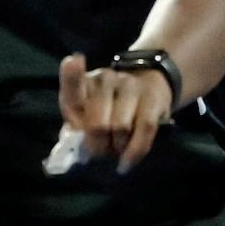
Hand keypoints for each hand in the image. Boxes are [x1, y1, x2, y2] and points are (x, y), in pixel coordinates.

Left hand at [58, 52, 172, 173]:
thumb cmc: (108, 109)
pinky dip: (135, 151)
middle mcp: (106, 79)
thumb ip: (75, 129)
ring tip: (115, 148)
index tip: (73, 63)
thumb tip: (71, 142)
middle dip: (97, 146)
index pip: (74, 81)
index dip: (72, 73)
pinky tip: (127, 162)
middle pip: (98, 123)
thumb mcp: (86, 115)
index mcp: (84, 84)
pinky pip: (144, 130)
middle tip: (99, 151)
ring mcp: (131, 86)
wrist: (147, 88)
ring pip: (121, 128)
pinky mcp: (153, 98)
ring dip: (117, 148)